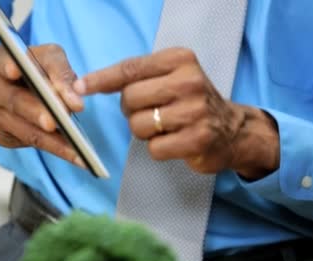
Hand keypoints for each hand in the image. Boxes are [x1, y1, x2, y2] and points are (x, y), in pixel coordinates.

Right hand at [0, 44, 85, 167]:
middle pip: (13, 100)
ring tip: (76, 148)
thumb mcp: (42, 57)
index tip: (15, 70)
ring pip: (23, 129)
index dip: (6, 65)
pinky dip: (52, 148)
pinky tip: (74, 154)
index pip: (0, 61)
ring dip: (50, 140)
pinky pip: (28, 142)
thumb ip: (59, 71)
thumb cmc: (25, 67)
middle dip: (35, 111)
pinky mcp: (0, 135)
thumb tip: (75, 100)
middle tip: (54, 121)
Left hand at [74, 48, 279, 178]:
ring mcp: (194, 111)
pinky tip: (175, 142)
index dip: (101, 79)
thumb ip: (136, 77)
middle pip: (130, 99)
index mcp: (180, 60)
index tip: (80, 87)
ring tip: (166, 127)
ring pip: (139, 125)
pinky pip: (154, 148)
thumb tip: (86, 84)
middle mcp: (189, 81)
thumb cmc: (192, 102)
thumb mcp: (171, 77)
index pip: (130, 69)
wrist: (233, 130)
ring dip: (145, 132)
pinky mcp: (197, 139)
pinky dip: (158, 149)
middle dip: (131, 111)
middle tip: (151, 112)